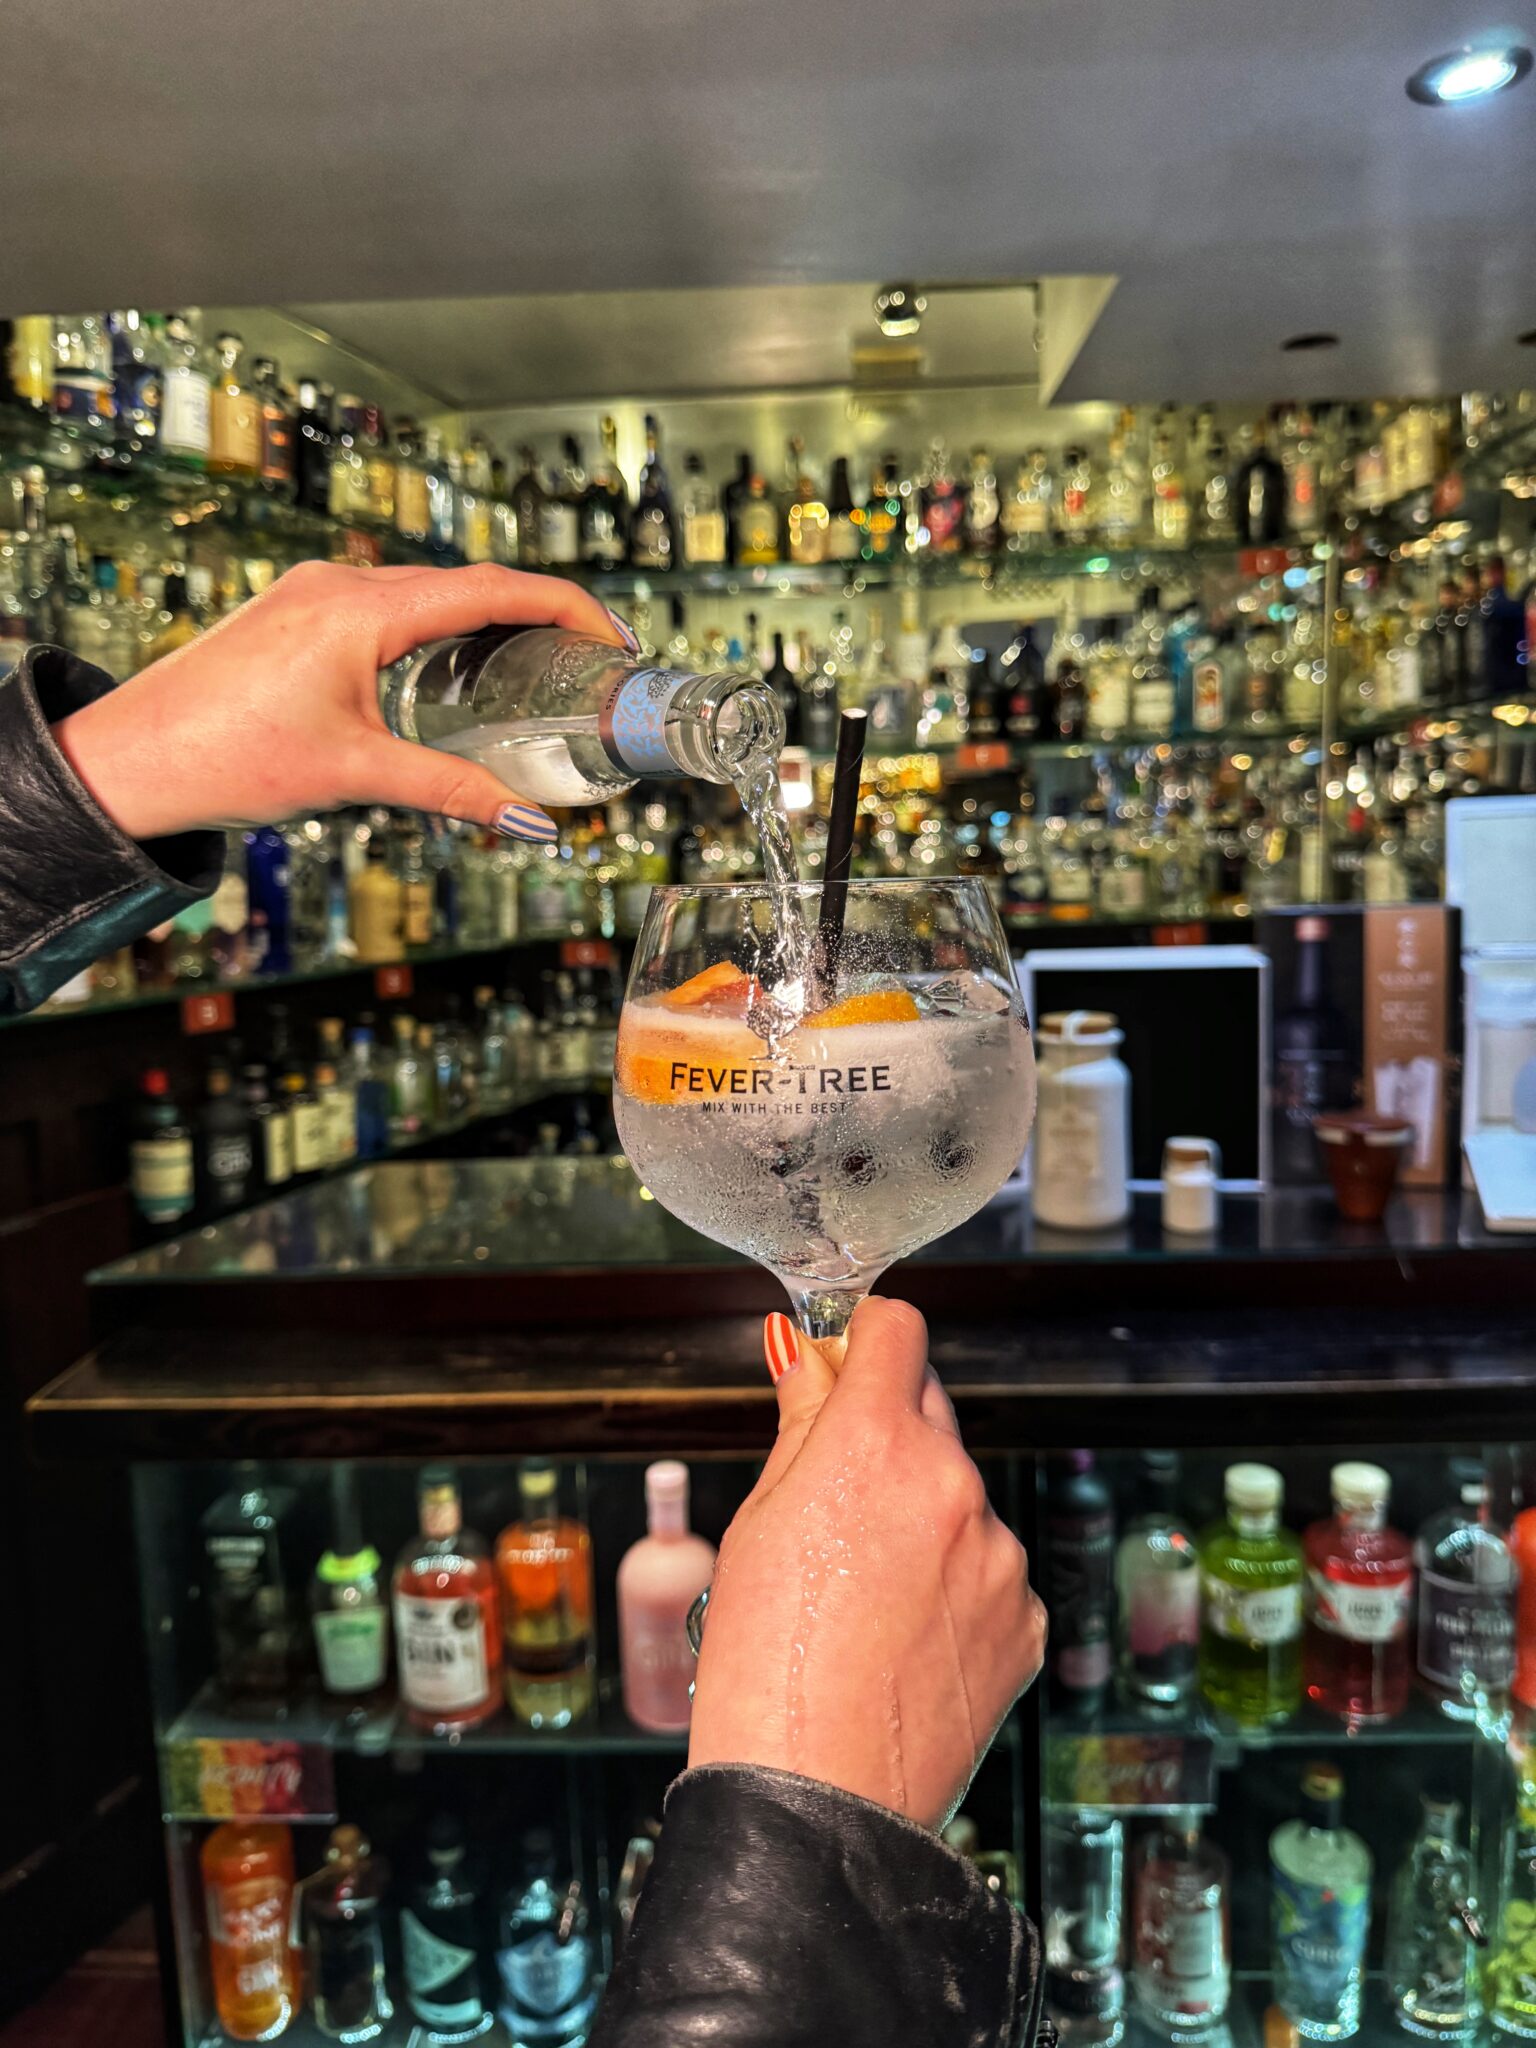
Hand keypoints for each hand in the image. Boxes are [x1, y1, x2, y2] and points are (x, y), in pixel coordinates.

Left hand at [51, 561, 627, 842]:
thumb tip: (531, 823)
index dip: (565, 607)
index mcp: (361, 610)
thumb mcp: (356, 776)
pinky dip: (439, 628)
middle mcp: (340, 584)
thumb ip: (453, 791)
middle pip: (467, 583)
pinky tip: (456, 668)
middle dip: (536, 615)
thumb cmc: (226, 757)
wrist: (131, 758)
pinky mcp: (298, 611)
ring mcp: (316, 592)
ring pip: (428, 592)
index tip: (612, 637)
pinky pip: (389, 603)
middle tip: (588, 660)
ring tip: (537, 664)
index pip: (491, 589)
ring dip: (488, 620)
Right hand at [687, 1298, 1044, 1829]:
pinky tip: (901, 1637)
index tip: (844, 1363)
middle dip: (885, 1433)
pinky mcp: (1026, 1618)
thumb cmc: (766, 1666)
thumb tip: (806, 1352)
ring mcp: (999, 1554)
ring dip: (921, 1517)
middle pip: (927, 1409)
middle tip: (831, 1501)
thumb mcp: (757, 1522)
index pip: (896, 1330)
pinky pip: (988, 1570)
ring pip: (958, 1496)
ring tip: (861, 1597)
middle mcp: (953, 1485)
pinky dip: (953, 1586)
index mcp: (877, 1444)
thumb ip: (800, 1422)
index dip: (863, 1340)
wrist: (814, 1798)